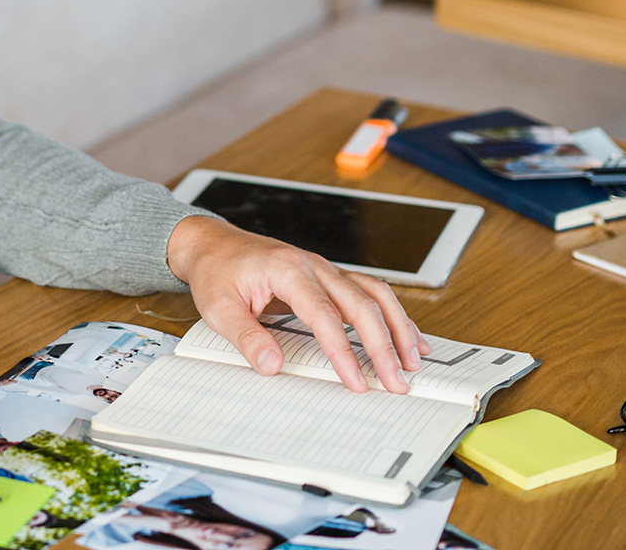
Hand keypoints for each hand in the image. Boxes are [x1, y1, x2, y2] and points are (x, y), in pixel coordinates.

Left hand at [165, 215, 430, 392]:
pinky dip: (392, 314)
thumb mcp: (218, 307)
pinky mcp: (328, 277)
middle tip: (396, 381)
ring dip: (398, 327)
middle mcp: (313, 266)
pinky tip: (407, 336)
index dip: (343, 351)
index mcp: (287, 270)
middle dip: (383, 346)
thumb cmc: (217, 272)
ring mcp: (324, 269)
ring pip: (374, 294)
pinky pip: (369, 292)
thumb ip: (246, 337)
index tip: (356, 381)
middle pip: (361, 304)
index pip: (324, 315)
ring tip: (412, 361)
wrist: (213, 244)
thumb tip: (272, 365)